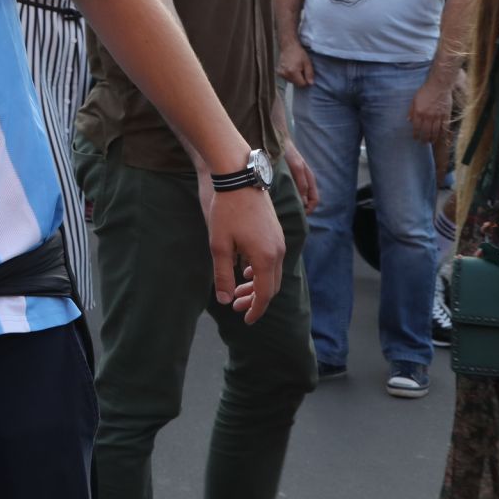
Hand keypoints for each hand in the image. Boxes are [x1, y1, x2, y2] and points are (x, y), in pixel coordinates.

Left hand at [198, 175, 284, 323]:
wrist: (239, 177)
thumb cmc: (226, 211)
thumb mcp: (219, 246)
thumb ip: (223, 275)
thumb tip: (225, 300)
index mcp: (266, 258)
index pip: (265, 295)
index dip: (256, 310)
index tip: (246, 321)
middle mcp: (278, 251)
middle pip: (271, 286)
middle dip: (255, 300)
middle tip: (236, 307)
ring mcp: (279, 241)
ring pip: (272, 272)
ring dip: (257, 285)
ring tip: (237, 291)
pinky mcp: (276, 232)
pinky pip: (272, 259)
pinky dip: (260, 270)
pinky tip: (245, 270)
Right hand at [276, 40, 314, 87]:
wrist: (288, 46)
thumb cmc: (299, 53)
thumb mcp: (307, 62)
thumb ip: (309, 74)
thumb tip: (311, 83)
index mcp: (293, 72)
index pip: (302, 84)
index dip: (306, 80)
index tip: (306, 74)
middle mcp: (285, 74)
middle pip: (296, 84)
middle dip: (300, 79)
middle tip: (301, 69)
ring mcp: (281, 73)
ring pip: (291, 81)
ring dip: (295, 77)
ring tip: (295, 68)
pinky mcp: (278, 72)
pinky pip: (287, 78)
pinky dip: (290, 75)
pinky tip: (290, 68)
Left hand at [283, 141, 318, 213]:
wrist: (279, 142)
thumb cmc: (290, 154)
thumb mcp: (297, 168)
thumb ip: (301, 183)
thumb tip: (304, 202)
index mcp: (309, 180)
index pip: (314, 200)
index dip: (309, 209)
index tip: (299, 215)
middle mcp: (304, 182)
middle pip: (306, 201)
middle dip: (300, 208)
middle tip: (290, 214)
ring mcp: (296, 181)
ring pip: (297, 197)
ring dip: (293, 204)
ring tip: (284, 208)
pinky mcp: (287, 179)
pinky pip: (290, 192)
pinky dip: (287, 197)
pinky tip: (278, 199)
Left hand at [408, 78, 454, 145]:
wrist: (439, 85)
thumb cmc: (425, 91)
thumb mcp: (414, 100)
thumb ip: (411, 111)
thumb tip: (408, 121)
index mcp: (419, 112)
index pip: (417, 127)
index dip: (416, 135)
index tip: (415, 138)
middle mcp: (428, 116)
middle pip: (426, 132)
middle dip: (424, 139)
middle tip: (423, 143)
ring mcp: (438, 116)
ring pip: (436, 132)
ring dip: (433, 138)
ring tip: (430, 142)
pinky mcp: (446, 115)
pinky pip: (444, 127)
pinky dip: (442, 134)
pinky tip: (440, 137)